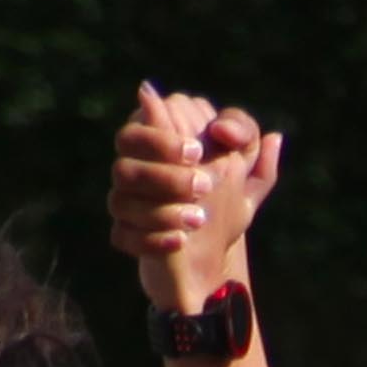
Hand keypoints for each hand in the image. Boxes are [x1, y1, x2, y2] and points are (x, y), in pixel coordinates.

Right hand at [115, 85, 281, 309]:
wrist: (213, 254)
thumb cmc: (227, 202)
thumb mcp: (247, 172)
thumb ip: (247, 140)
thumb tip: (222, 128)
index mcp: (165, 138)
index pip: (148, 112)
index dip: (170, 130)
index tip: (201, 151)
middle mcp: (138, 164)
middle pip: (125, 147)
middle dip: (164, 168)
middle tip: (204, 186)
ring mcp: (126, 200)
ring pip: (118, 194)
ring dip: (160, 207)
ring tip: (199, 220)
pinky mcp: (125, 234)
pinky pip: (122, 234)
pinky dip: (151, 239)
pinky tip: (180, 241)